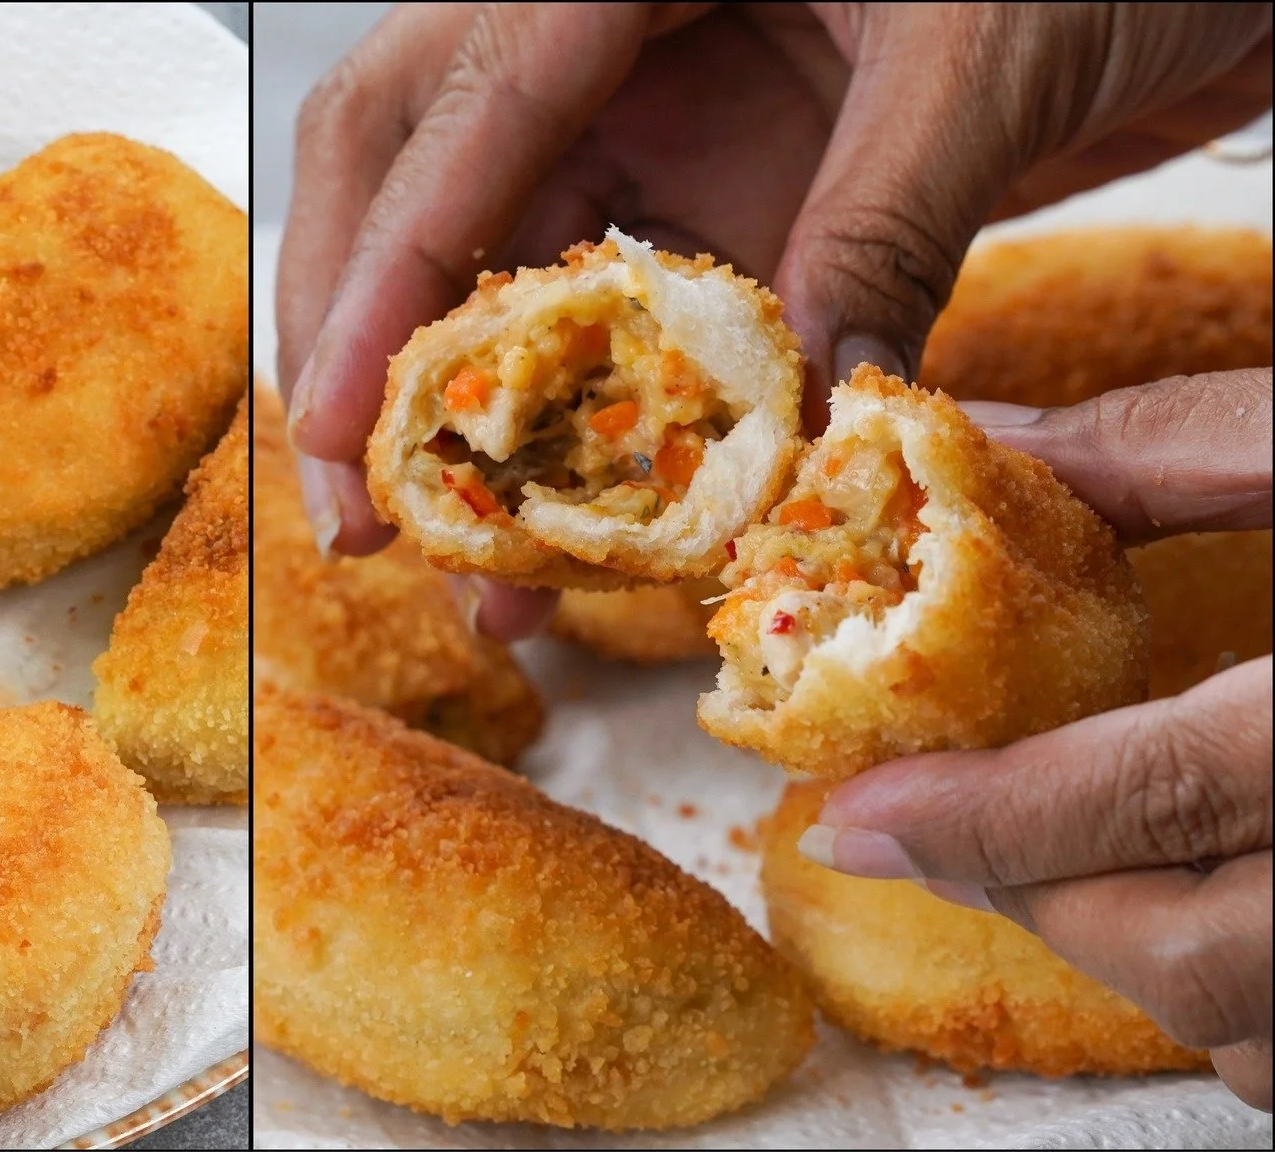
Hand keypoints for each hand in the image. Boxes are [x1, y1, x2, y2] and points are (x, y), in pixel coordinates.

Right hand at [275, 2, 1272, 636]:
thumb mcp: (984, 57)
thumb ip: (879, 222)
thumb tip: (800, 416)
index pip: (456, 113)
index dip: (381, 277)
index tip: (339, 422)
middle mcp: (611, 26)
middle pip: (410, 173)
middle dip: (362, 339)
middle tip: (356, 501)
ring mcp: (664, 107)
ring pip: (505, 260)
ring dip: (478, 414)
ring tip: (472, 565)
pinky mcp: (729, 182)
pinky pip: (627, 309)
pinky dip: (601, 419)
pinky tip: (590, 523)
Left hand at [804, 368, 1274, 1110]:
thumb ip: (1178, 453)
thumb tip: (971, 441)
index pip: (1151, 796)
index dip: (985, 817)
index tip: (861, 818)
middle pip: (1186, 947)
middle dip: (1040, 893)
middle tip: (954, 824)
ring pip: (1255, 1037)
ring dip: (1145, 963)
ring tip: (1082, 860)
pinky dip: (1247, 1011)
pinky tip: (1228, 913)